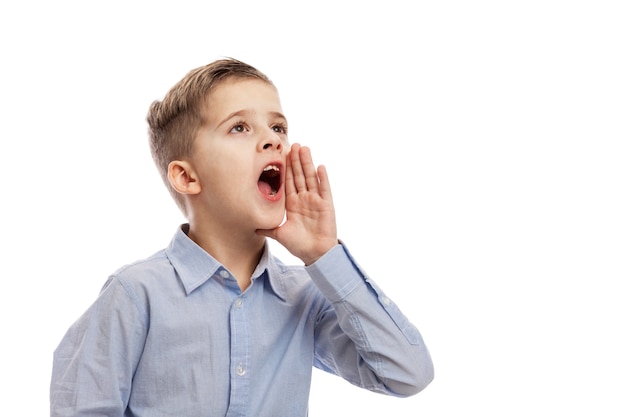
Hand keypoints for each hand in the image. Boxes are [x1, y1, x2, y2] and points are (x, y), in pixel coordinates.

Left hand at [257, 143, 337, 264]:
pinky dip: (323, 178)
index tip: (282, 154)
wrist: (315, 255)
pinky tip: (320, 167)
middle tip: (293, 144)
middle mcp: (304, 199)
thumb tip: (252, 226)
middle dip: (296, 160)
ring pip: (311, 178)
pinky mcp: (326, 205)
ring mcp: (316, 201)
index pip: (288, 181)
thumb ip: (267, 227)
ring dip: (307, 163)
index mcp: (292, 204)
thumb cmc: (299, 245)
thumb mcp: (279, 234)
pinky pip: (324, 189)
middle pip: (299, 175)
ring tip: (304, 148)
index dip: (286, 168)